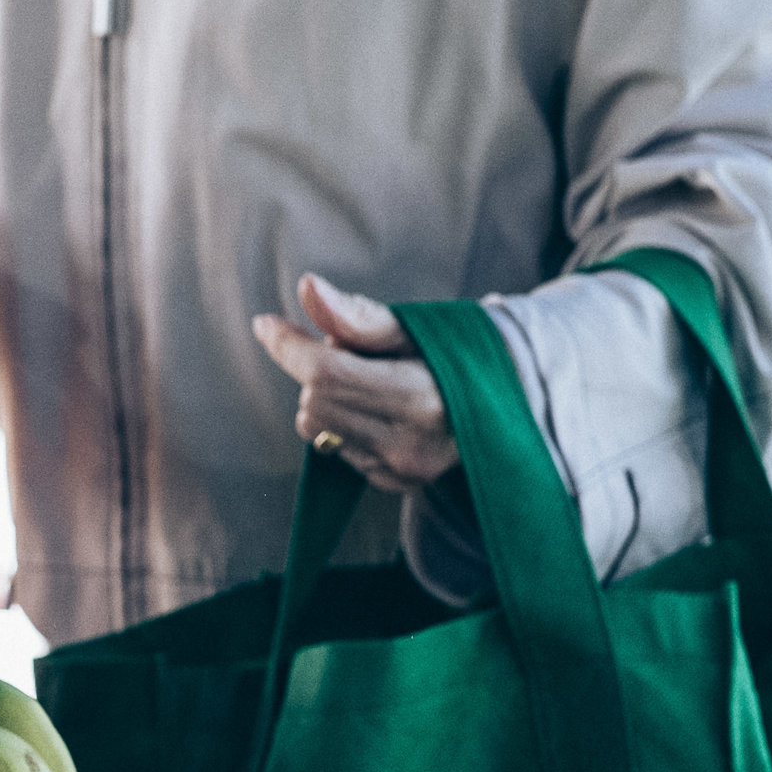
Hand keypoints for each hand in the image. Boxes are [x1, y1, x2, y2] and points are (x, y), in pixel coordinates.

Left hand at [252, 273, 458, 493]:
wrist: (505, 400)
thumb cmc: (455, 353)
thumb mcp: (413, 327)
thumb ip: (358, 316)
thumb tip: (307, 288)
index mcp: (422, 396)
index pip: (329, 374)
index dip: (289, 347)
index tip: (266, 323)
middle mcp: (412, 442)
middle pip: (317, 401)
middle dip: (316, 370)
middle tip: (352, 352)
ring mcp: (403, 469)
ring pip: (317, 430)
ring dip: (324, 399)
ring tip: (368, 381)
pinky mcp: (395, 483)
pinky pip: (335, 450)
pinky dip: (342, 425)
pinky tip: (378, 411)